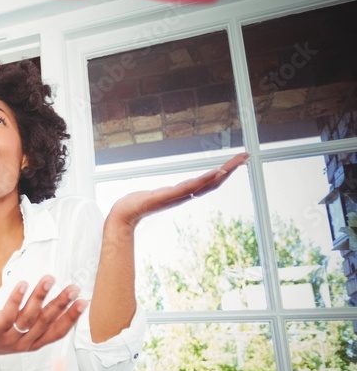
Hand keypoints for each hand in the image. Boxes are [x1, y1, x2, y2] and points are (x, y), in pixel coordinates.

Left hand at [0, 276, 84, 364]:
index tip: (83, 303)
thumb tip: (48, 299)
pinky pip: (8, 314)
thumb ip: (32, 318)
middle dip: (62, 304)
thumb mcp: (16, 328)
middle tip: (74, 289)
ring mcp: (8, 337)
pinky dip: (16, 299)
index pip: (57, 331)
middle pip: (46, 321)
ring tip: (50, 279)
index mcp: (32, 342)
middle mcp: (23, 342)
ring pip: (29, 316)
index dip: (71, 318)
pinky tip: (23, 285)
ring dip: (41, 296)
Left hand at [109, 152, 248, 227]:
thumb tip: (174, 188)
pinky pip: (190, 187)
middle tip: (245, 156)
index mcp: (183, 193)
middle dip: (230, 169)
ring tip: (235, 163)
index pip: (209, 182)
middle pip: (213, 182)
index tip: (238, 161)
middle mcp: (184, 195)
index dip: (225, 173)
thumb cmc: (138, 203)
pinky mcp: (168, 195)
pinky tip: (215, 172)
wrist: (124, 213)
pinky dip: (204, 180)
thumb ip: (168, 191)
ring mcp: (177, 196)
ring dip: (221, 173)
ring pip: (204, 184)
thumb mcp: (158, 194)